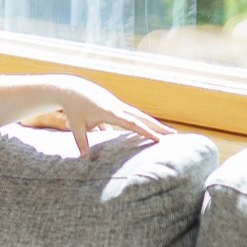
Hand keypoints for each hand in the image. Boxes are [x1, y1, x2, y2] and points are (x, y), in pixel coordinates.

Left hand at [50, 77, 172, 156]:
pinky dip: (144, 121)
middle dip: (158, 127)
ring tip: (168, 133)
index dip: (145, 132)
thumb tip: (84, 158)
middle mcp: (117, 107)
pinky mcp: (117, 104)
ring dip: (153, 123)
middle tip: (174, 136)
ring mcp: (118, 104)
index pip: (131, 124)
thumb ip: (81, 141)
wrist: (72, 88)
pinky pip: (133, 114)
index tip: (158, 140)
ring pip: (140, 115)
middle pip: (142, 118)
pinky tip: (152, 128)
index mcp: (109, 112)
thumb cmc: (74, 108)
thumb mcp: (76, 126)